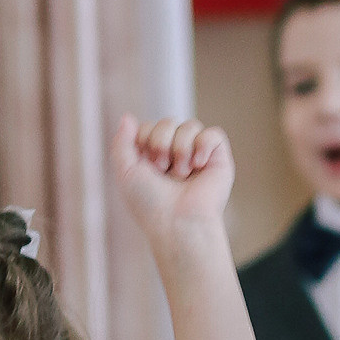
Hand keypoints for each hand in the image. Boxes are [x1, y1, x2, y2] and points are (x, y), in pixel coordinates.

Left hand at [112, 115, 234, 242]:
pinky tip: (198, 164)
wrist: (177, 223)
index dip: (145, 138)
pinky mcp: (218, 160)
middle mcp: (177, 154)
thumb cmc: (149, 203)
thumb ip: (121, 142)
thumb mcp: (125, 171)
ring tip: (182, 173)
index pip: (149, 126)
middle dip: (161, 142)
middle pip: (169, 121)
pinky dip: (204, 144)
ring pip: (191, 125)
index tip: (147, 165)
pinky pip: (214, 134)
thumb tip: (128, 117)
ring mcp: (198, 156)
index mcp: (155, 157)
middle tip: (162, 168)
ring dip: (181, 147)